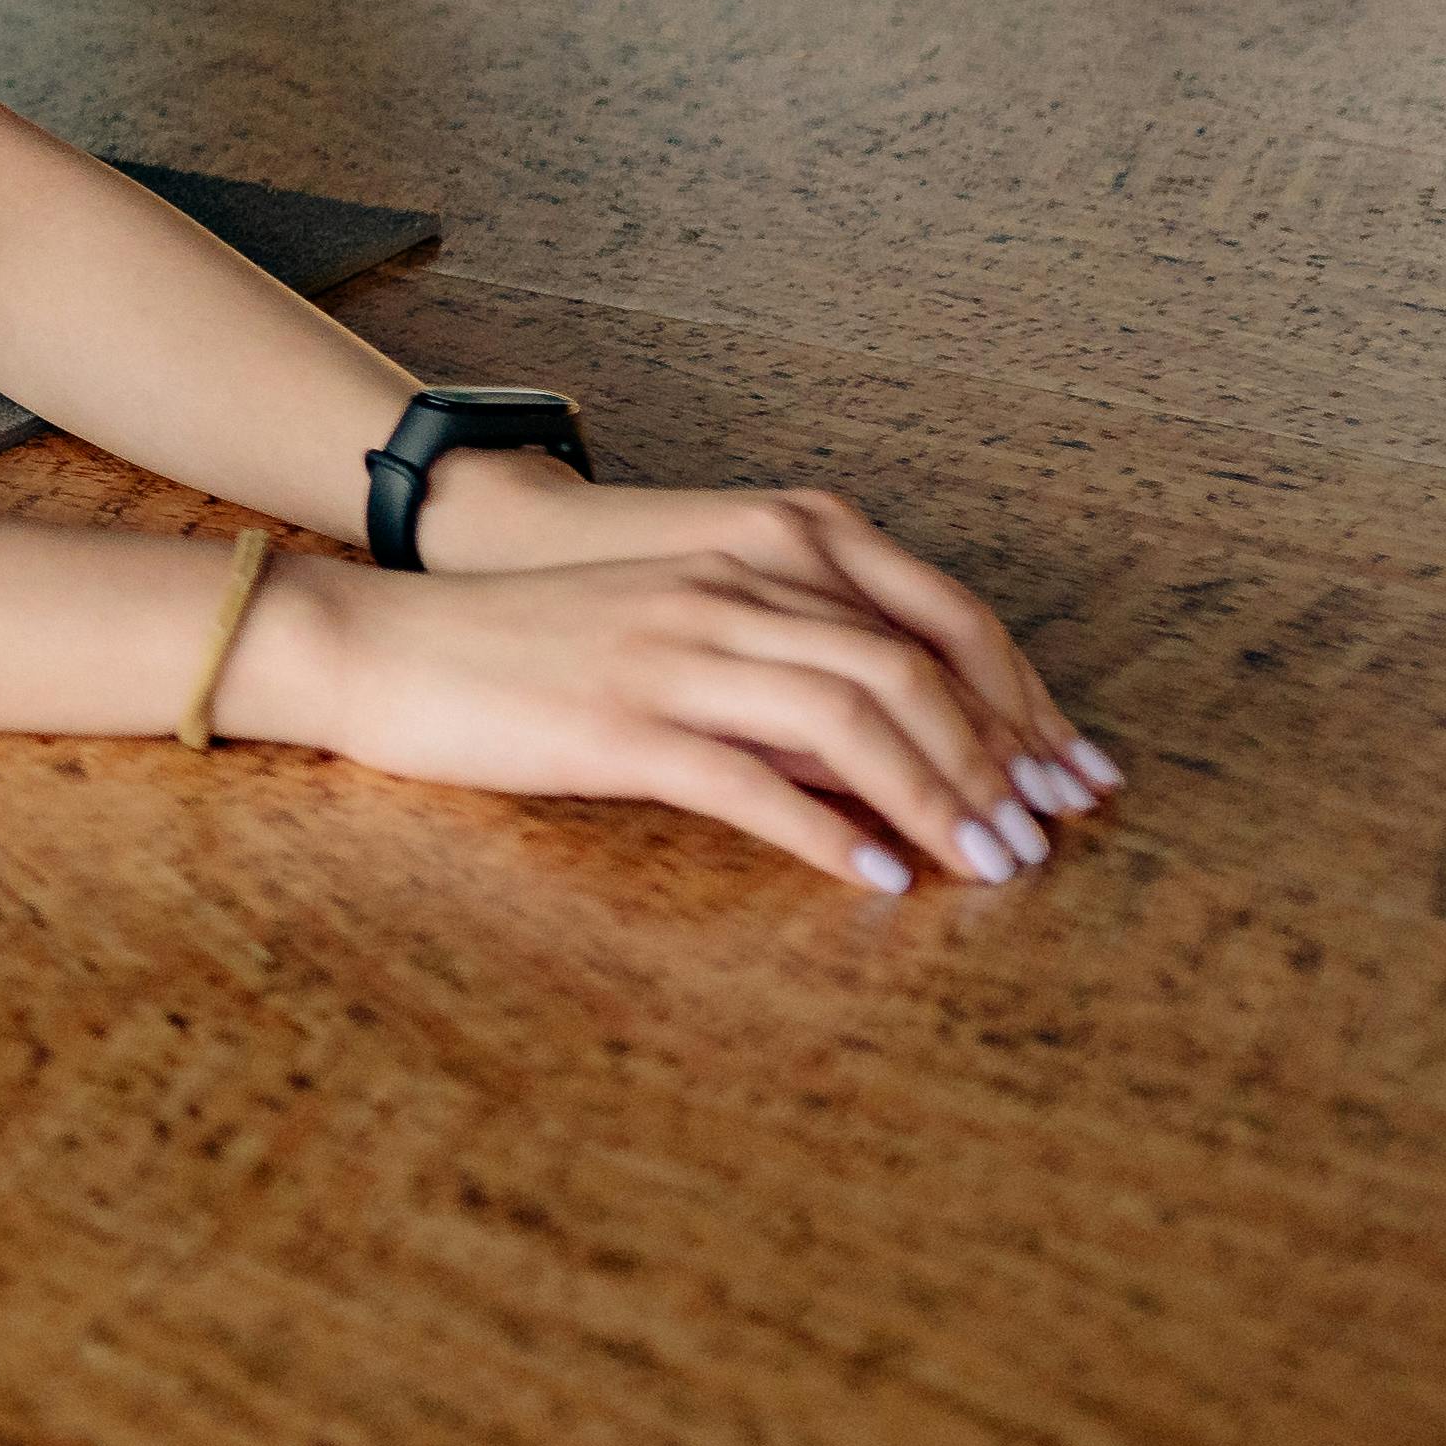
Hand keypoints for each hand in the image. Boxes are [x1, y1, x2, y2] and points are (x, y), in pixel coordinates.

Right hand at [224, 540, 1103, 893]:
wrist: (383, 646)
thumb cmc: (521, 655)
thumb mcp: (666, 642)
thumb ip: (770, 683)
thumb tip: (877, 764)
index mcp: (741, 565)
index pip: (921, 620)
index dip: (1009, 698)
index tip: (1063, 775)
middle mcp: (720, 596)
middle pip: (903, 667)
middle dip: (993, 757)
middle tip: (1042, 839)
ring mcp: (669, 657)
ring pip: (845, 717)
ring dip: (935, 797)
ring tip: (987, 867)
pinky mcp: (615, 725)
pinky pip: (746, 781)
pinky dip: (827, 834)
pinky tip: (874, 880)